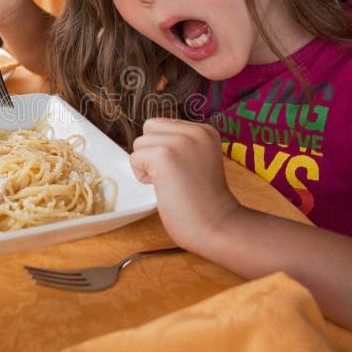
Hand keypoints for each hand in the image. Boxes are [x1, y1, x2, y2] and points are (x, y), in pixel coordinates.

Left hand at [130, 118, 240, 250]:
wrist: (217, 225)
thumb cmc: (205, 203)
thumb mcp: (200, 160)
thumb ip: (182, 146)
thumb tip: (152, 140)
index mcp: (205, 131)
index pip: (164, 125)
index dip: (164, 149)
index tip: (181, 170)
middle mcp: (194, 131)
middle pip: (150, 128)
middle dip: (152, 151)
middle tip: (170, 175)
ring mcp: (179, 141)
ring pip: (140, 143)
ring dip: (146, 165)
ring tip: (168, 182)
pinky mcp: (164, 156)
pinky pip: (135, 158)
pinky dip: (141, 175)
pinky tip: (162, 187)